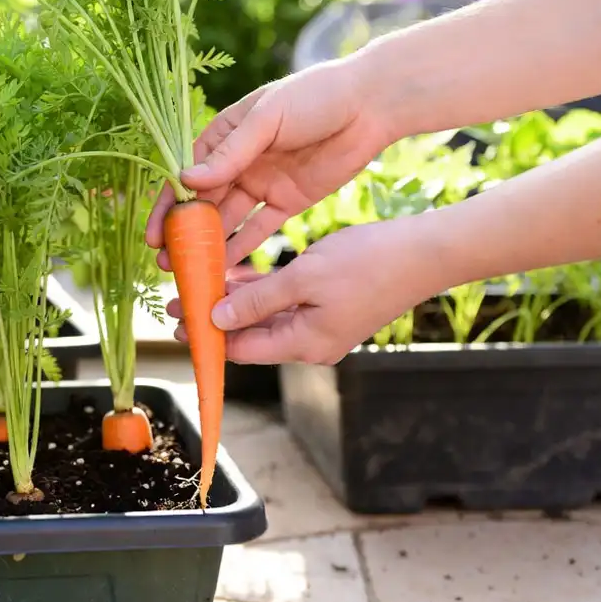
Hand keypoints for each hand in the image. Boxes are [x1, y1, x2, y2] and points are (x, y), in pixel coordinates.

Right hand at [145, 57, 397, 266]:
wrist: (371, 105)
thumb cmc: (316, 96)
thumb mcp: (268, 118)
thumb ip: (230, 154)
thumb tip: (187, 181)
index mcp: (225, 135)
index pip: (187, 175)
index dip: (169, 206)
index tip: (155, 235)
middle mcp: (238, 162)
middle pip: (203, 204)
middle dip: (184, 234)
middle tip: (167, 263)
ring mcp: (262, 183)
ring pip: (227, 221)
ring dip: (208, 245)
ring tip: (191, 272)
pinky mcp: (287, 201)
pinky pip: (258, 229)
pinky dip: (241, 247)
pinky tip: (224, 269)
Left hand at [165, 218, 443, 364]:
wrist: (425, 252)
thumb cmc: (369, 262)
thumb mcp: (303, 277)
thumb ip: (257, 300)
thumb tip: (217, 319)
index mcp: (304, 344)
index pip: (241, 349)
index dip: (205, 337)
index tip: (175, 323)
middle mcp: (310, 343)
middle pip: (248, 336)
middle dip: (212, 318)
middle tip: (176, 300)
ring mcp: (320, 326)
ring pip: (263, 317)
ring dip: (232, 301)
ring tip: (197, 283)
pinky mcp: (327, 307)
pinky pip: (283, 303)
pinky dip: (258, 290)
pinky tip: (232, 272)